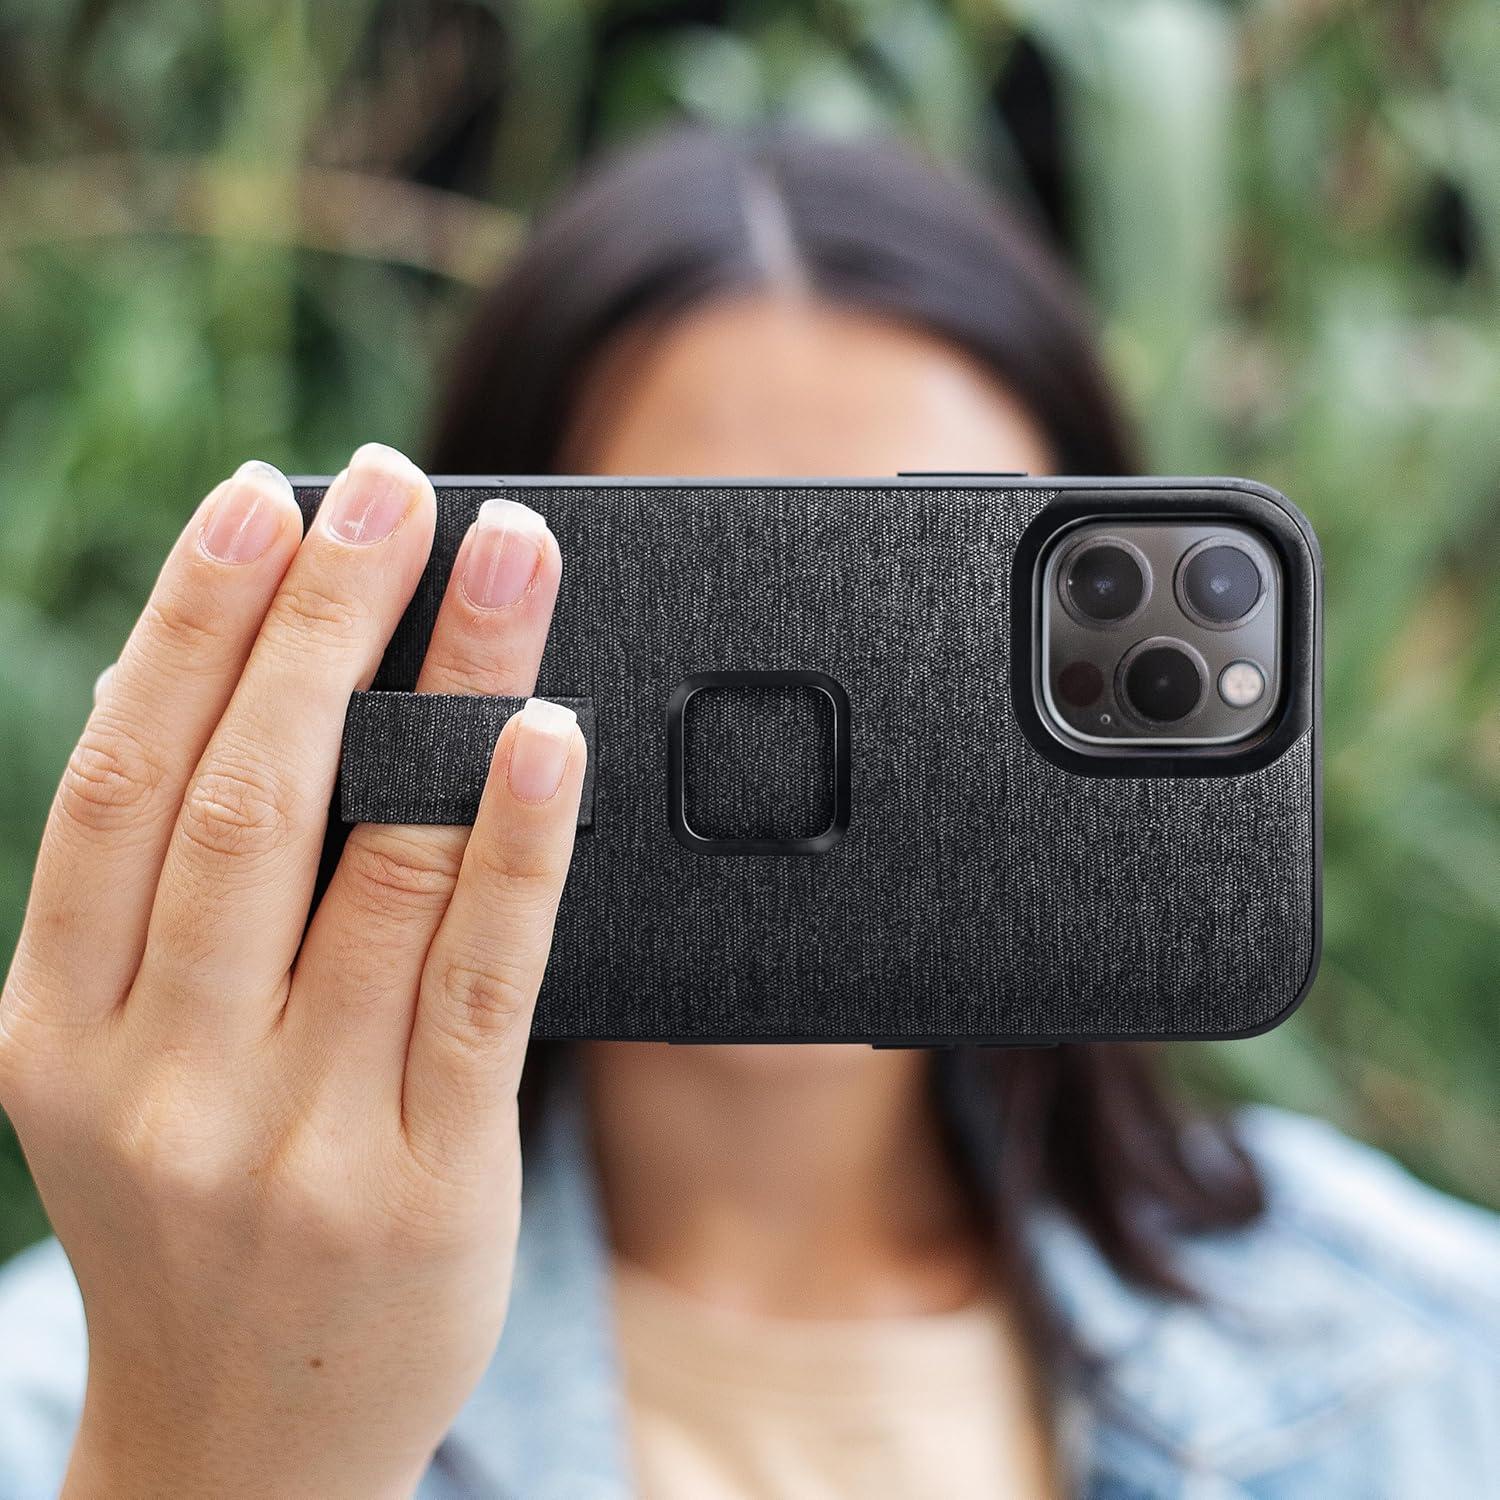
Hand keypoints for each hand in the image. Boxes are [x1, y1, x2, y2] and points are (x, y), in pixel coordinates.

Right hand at [0, 446, 584, 1498]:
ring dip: (448, 688)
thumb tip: (212, 682)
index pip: (123, 786)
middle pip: (252, 796)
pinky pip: (482, 979)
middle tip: (391, 482)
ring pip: (378, 864)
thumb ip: (161, 899)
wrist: (242, 1448)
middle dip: (323, 617)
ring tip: (505, 559)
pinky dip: (519, 843)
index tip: (263, 501)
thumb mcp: (123, 1068)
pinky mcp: (423, 1180)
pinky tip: (550, 732)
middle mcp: (159, 1076)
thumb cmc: (198, 1215)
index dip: (194, 628)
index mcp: (56, 1030)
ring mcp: (291, 1136)